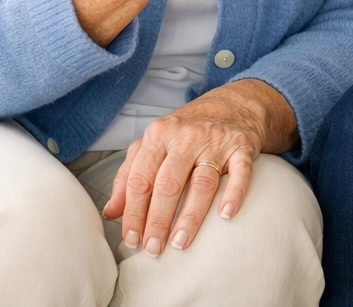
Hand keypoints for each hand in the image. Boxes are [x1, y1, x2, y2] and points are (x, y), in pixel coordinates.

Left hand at [103, 78, 296, 255]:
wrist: (234, 104)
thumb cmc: (188, 130)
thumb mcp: (154, 144)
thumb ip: (129, 175)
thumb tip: (110, 212)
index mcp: (159, 135)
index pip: (140, 179)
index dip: (133, 212)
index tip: (131, 239)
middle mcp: (186, 136)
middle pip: (167, 184)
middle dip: (157, 220)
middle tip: (153, 248)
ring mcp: (216, 141)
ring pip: (201, 183)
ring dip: (190, 216)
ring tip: (180, 243)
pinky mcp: (242, 147)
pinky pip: (240, 172)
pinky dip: (234, 193)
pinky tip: (225, 215)